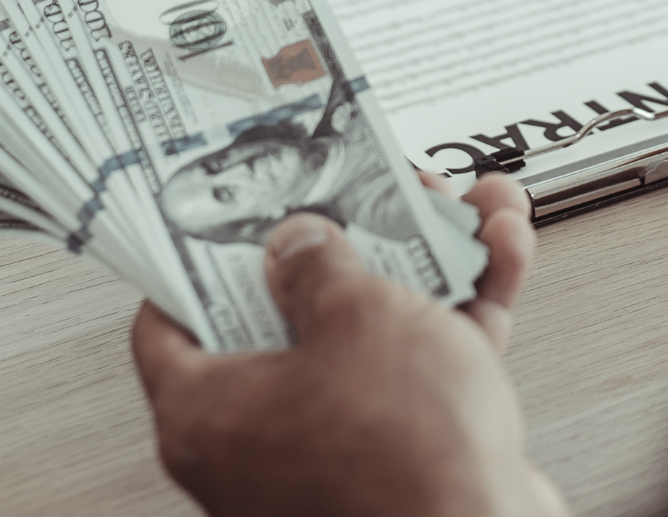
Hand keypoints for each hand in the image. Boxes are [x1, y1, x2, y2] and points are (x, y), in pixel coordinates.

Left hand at [131, 174, 565, 516]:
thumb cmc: (403, 467)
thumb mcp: (357, 315)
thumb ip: (323, 264)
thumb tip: (304, 245)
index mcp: (207, 416)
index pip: (171, 320)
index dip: (204, 253)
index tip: (239, 213)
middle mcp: (260, 445)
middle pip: (293, 315)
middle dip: (353, 242)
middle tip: (374, 200)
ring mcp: (335, 456)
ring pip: (373, 336)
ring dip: (426, 265)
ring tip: (461, 211)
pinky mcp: (404, 462)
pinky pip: (422, 373)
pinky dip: (460, 314)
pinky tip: (496, 256)